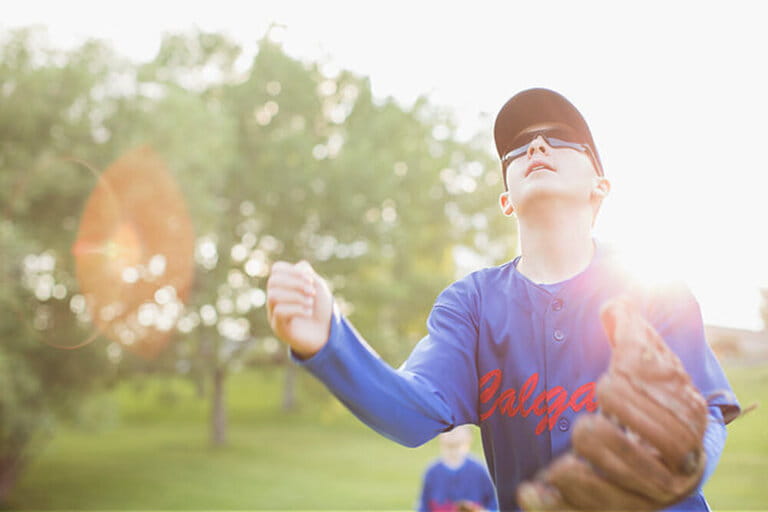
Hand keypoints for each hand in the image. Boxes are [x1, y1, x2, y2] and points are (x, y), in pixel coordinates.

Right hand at [266, 260, 332, 358]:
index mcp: (283, 285)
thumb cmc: (321, 309)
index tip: (310, 280)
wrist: (327, 333)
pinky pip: (279, 312)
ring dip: (295, 297)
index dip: (293, 271)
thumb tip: (297, 267)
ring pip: (273, 296)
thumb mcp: (318, 286)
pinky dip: (296, 309)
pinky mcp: (278, 327)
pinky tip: (308, 312)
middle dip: (295, 284)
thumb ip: (307, 273)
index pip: (277, 269)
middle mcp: (275, 298)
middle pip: (273, 282)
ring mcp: (274, 313)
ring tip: (310, 303)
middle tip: (312, 292)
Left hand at [517, 296, 707, 510]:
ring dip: (581, 480)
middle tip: (584, 425)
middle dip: (605, 443)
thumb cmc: (649, 389)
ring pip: (614, 500)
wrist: (659, 442)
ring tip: (558, 463)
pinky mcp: (610, 509)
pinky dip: (553, 506)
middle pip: (641, 468)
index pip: (668, 428)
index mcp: (686, 427)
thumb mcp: (646, 356)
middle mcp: (671, 470)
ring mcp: (641, 495)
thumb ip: (630, 330)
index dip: (630, 403)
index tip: (603, 384)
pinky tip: (529, 491)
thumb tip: (614, 305)